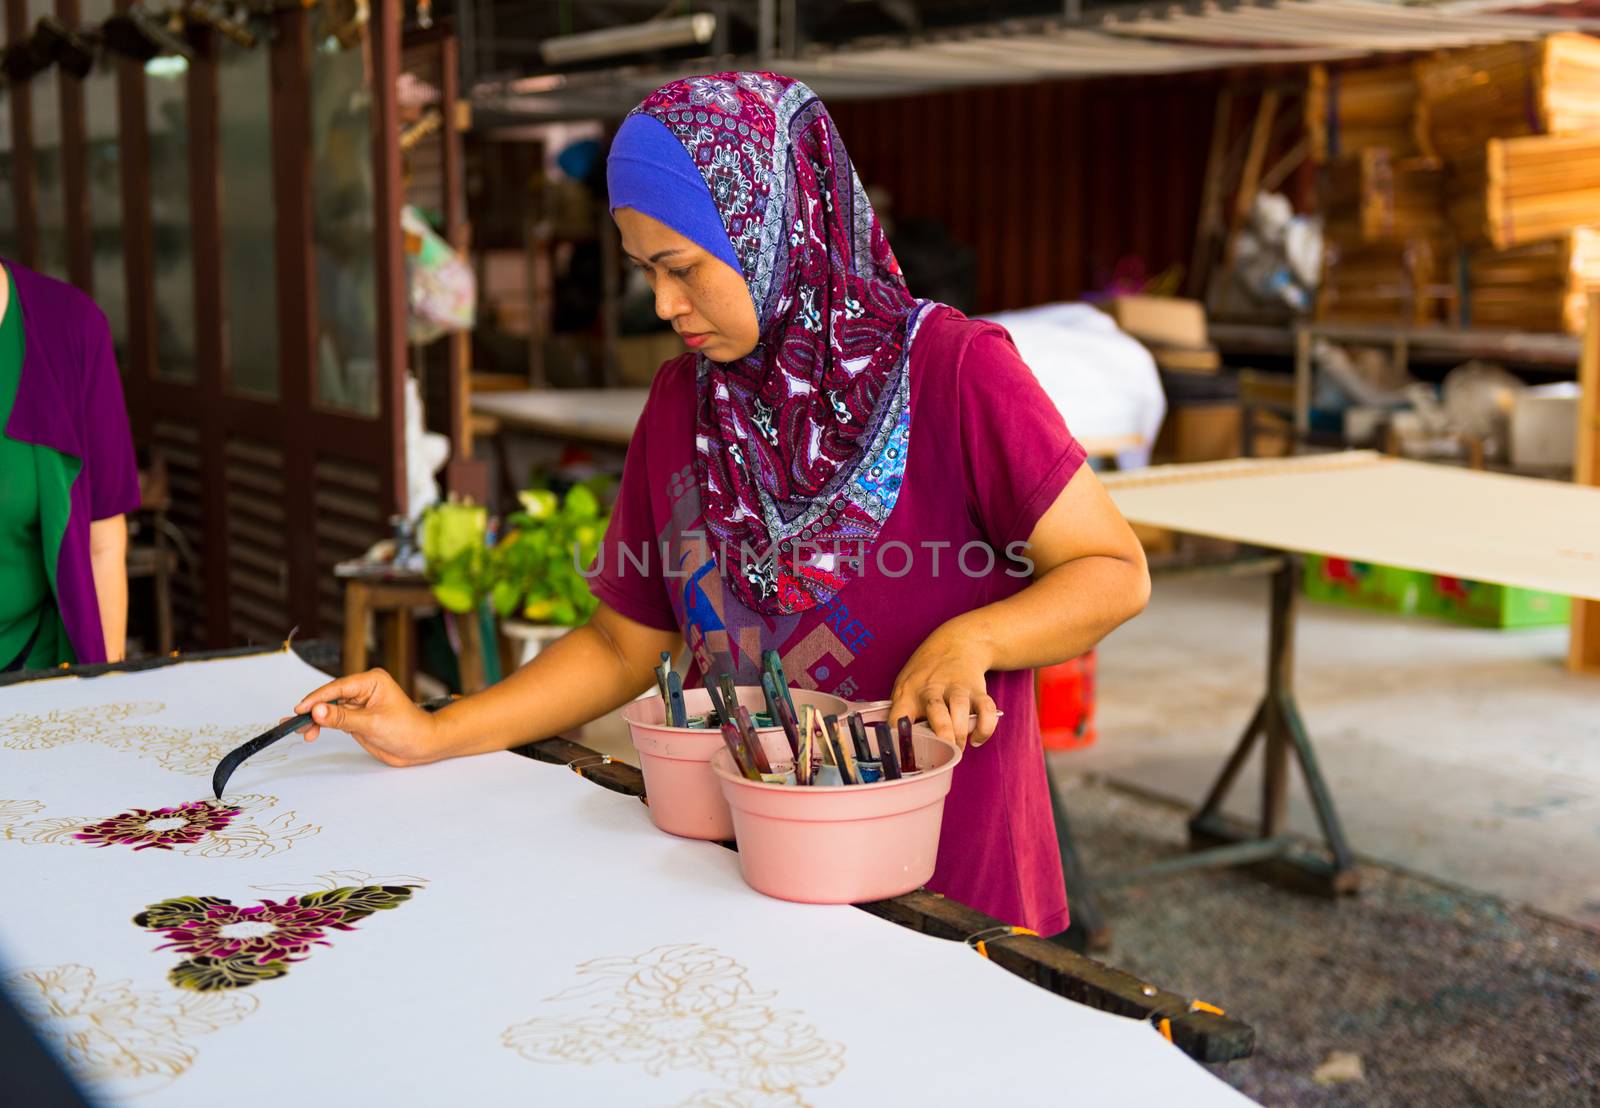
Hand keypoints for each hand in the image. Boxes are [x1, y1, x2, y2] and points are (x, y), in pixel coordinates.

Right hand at [290, 669, 444, 766]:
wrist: (421, 747)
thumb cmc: (407, 729)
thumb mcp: (372, 724)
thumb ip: (342, 718)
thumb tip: (317, 711)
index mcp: (372, 681)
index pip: (338, 687)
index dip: (317, 698)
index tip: (301, 708)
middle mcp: (364, 690)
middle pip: (330, 697)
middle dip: (312, 710)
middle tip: (294, 721)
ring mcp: (359, 705)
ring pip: (329, 709)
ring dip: (315, 720)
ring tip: (301, 731)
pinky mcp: (356, 719)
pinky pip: (334, 719)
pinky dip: (322, 725)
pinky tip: (311, 732)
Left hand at [885, 622, 999, 749]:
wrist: (957, 643)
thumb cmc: (926, 672)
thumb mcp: (905, 684)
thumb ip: (902, 711)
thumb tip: (897, 744)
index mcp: (908, 692)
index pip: (898, 718)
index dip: (898, 739)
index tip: (902, 757)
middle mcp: (932, 689)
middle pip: (936, 712)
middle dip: (942, 736)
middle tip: (942, 753)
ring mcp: (956, 688)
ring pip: (960, 711)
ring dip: (961, 735)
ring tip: (958, 749)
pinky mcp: (977, 690)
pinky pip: (985, 711)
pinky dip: (984, 729)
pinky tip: (976, 739)